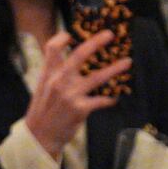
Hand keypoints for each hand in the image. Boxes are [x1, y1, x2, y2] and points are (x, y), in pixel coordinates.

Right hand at [23, 31, 128, 157]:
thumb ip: (55, 74)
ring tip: (128, 62)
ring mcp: (70, 94)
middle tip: (110, 34)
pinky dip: (110, 98)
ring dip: (115, 69)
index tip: (73, 33)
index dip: (62, 37)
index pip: (52, 48)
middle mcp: (59, 81)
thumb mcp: (43, 88)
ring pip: (97, 77)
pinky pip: (102, 100)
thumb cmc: (44, 110)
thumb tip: (72, 62)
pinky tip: (115, 97)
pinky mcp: (80, 109)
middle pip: (79, 55)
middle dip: (96, 42)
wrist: (39, 136)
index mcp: (48, 74)